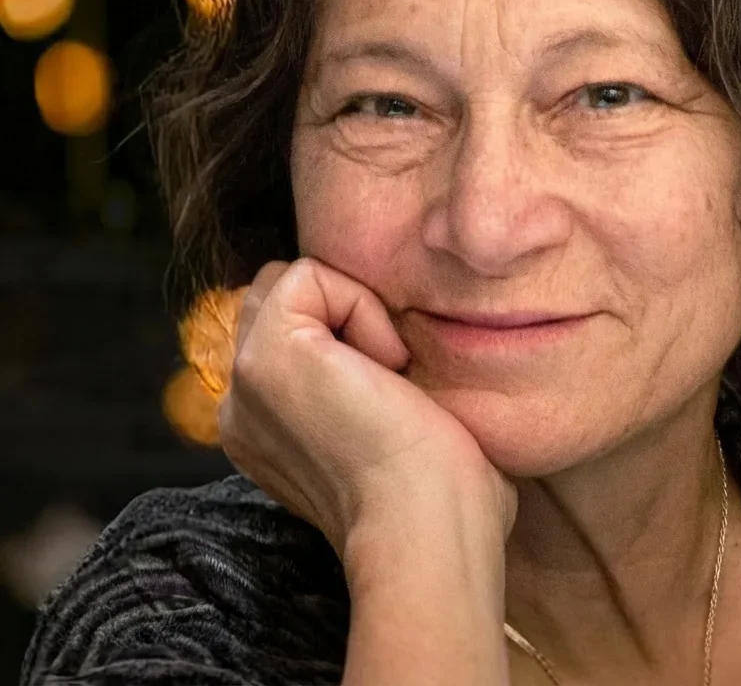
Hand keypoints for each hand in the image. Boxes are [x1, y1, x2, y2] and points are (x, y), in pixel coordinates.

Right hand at [217, 258, 518, 556]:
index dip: (348, 328)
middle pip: (280, 296)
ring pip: (290, 281)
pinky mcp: (266, 354)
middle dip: (342, 311)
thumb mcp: (387, 426)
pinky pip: (307, 274)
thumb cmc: (437, 490)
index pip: (290, 326)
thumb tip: (389, 346)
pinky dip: (360, 304)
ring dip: (352, 307)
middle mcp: (242, 403)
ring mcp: (245, 379)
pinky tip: (385, 366)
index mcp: (265, 425)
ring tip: (385, 370)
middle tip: (388, 375)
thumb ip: (361, 380)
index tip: (389, 390)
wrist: (428, 526)